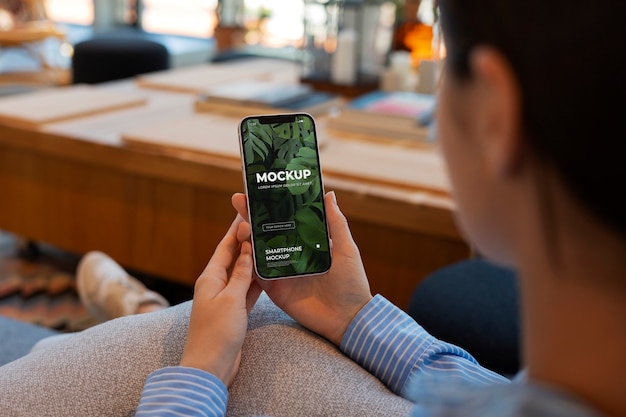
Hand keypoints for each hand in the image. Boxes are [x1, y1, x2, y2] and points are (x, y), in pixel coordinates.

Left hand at [180, 215, 261, 385]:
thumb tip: (246, 249)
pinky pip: (248, 291)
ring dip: (253, 260)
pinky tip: (269, 272)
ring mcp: (225, 299)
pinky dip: (257, 281)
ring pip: (242, 274)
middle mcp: (216, 285)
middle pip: (233, 257)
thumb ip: (241, 274)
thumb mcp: (232, 299)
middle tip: (262, 224)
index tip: (246, 213)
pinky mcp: (234, 313)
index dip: (236, 230)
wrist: (210, 367)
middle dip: (246, 241)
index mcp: (210, 278)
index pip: (225, 247)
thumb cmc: (217, 333)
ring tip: (269, 243)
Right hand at [232, 191, 372, 345]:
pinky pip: (257, 274)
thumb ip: (336, 223)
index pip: (286, 219)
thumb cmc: (352, 283)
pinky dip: (247, 262)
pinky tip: (241, 248)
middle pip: (267, 231)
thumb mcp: (345, 249)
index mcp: (307, 242)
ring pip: (257, 250)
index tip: (259, 189)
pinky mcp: (275, 289)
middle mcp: (291, 253)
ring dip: (247, 236)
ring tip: (240, 223)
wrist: (348, 319)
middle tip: (239, 200)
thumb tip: (328, 194)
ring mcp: (281, 270)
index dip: (272, 205)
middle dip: (252, 215)